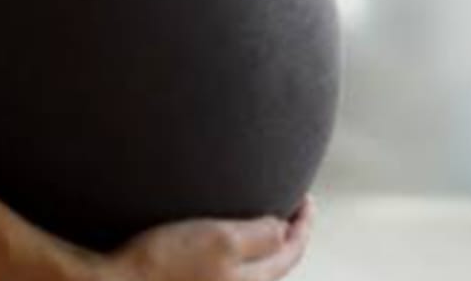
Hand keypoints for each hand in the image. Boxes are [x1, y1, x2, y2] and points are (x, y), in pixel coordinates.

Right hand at [88, 196, 315, 280]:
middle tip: (290, 206)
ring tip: (259, 218)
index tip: (306, 197)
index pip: (290, 253)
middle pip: (273, 268)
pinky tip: (220, 240)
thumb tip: (285, 231)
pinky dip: (236, 257)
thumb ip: (260, 238)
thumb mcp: (220, 242)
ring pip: (249, 273)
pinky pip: (225, 274)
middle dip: (286, 237)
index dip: (303, 224)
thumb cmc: (163, 264)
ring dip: (261, 249)